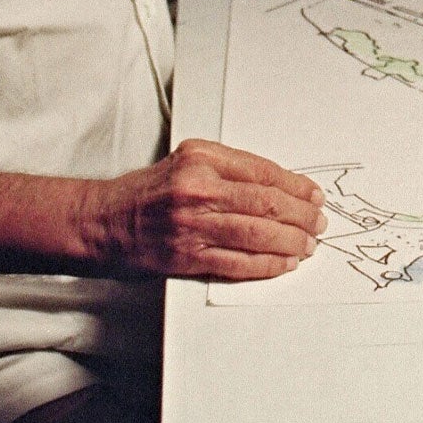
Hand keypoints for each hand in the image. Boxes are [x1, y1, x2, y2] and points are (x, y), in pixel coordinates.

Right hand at [83, 139, 326, 280]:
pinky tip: (283, 264)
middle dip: (300, 215)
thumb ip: (229, 168)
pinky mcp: (187, 255)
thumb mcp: (187, 161)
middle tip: (318, 223)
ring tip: (307, 245)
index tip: (314, 195)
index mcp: (202, 157)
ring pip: (257, 233)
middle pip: (266, 202)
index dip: (296, 186)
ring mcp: (192, 223)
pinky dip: (266, 265)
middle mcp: (198, 187)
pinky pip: (238, 262)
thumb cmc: (147, 191)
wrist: (104, 221)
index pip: (263, 171)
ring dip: (290, 242)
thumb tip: (279, 186)